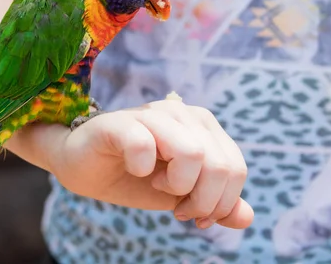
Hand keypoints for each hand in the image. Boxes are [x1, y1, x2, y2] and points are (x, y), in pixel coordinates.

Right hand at [24, 98, 252, 229]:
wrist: (83, 168)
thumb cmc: (134, 177)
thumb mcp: (180, 197)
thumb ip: (215, 204)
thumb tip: (247, 217)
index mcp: (203, 127)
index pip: (236, 168)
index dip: (222, 202)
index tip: (195, 215)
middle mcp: (183, 113)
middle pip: (220, 165)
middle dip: (202, 201)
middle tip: (178, 210)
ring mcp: (151, 114)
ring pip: (194, 154)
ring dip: (178, 186)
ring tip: (157, 186)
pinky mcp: (119, 123)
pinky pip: (145, 144)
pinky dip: (143, 168)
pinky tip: (135, 169)